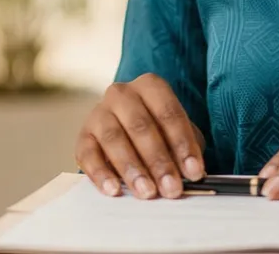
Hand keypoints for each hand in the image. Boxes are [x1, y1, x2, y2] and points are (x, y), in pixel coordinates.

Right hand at [75, 73, 205, 198]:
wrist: (125, 132)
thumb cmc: (158, 132)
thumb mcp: (175, 134)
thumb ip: (184, 150)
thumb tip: (190, 174)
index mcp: (150, 86)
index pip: (168, 113)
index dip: (183, 144)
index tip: (194, 172)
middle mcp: (122, 94)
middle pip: (140, 126)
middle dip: (158, 160)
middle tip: (171, 188)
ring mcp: (99, 112)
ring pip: (113, 138)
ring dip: (132, 168)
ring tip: (146, 192)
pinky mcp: (83, 135)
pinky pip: (88, 153)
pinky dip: (100, 173)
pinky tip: (114, 190)